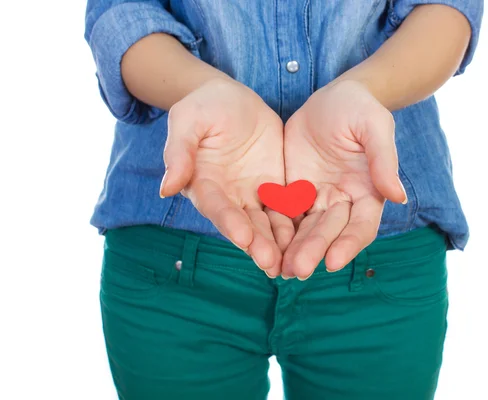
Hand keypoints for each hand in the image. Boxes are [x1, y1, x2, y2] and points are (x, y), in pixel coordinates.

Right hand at [160, 77, 293, 276]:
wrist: (232, 98)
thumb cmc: (203, 106)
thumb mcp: (188, 120)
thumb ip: (179, 152)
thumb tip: (166, 188)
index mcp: (203, 184)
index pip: (217, 207)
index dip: (229, 223)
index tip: (243, 239)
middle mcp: (228, 196)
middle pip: (243, 224)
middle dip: (257, 244)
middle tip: (272, 264)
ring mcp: (253, 194)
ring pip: (267, 223)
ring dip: (278, 243)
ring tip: (293, 263)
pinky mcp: (275, 187)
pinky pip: (287, 208)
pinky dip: (297, 225)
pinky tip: (310, 240)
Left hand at [282, 79, 407, 278]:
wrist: (332, 96)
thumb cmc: (359, 108)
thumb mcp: (374, 127)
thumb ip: (383, 160)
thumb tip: (397, 196)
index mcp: (367, 192)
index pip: (360, 227)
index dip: (348, 245)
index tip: (332, 262)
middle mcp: (342, 201)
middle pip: (329, 232)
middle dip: (314, 251)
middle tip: (297, 270)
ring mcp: (316, 197)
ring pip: (304, 229)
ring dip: (293, 249)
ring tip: (279, 269)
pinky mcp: (293, 190)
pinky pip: (283, 213)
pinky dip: (275, 230)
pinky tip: (263, 244)